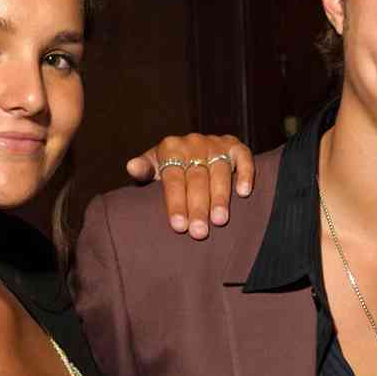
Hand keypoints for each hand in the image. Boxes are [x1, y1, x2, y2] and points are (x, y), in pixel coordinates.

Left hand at [124, 134, 254, 239]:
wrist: (189, 150)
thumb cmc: (170, 168)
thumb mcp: (153, 167)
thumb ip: (144, 170)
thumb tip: (131, 167)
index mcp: (170, 148)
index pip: (173, 178)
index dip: (176, 203)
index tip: (179, 226)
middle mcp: (194, 143)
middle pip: (196, 178)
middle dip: (198, 207)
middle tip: (199, 232)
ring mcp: (216, 144)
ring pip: (219, 171)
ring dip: (220, 197)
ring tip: (220, 221)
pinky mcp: (235, 146)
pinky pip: (243, 158)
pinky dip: (245, 174)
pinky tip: (244, 193)